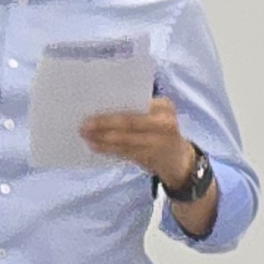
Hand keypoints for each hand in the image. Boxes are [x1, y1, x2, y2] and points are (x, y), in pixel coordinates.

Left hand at [77, 96, 199, 193]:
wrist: (179, 159)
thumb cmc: (162, 128)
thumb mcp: (159, 112)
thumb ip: (139, 107)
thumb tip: (103, 105)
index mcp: (164, 108)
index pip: (136, 108)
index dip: (114, 111)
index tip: (93, 106)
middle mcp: (163, 125)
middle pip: (128, 124)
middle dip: (104, 125)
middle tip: (84, 125)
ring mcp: (157, 144)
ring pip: (124, 141)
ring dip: (102, 139)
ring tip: (85, 136)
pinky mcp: (148, 159)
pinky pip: (124, 153)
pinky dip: (108, 149)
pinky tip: (94, 146)